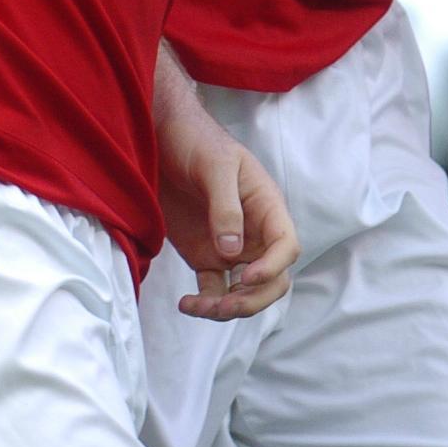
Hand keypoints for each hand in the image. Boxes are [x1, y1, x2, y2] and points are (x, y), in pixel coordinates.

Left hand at [157, 103, 299, 320]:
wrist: (161, 138)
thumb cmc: (196, 142)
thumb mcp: (214, 167)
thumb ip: (225, 208)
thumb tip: (232, 252)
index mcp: (267, 208)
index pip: (286, 246)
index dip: (273, 267)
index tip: (246, 277)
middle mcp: (254, 233)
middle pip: (272, 279)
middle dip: (253, 299)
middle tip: (224, 304)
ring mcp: (230, 248)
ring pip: (243, 292)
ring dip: (227, 308)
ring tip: (197, 307)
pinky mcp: (205, 256)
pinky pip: (213, 289)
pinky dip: (204, 304)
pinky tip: (186, 304)